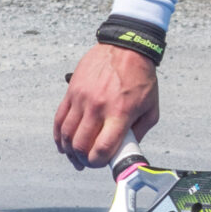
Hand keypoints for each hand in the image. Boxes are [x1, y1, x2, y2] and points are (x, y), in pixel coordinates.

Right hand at [53, 45, 159, 168]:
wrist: (126, 47)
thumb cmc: (140, 77)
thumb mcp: (151, 108)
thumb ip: (139, 131)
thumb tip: (127, 149)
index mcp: (120, 113)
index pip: (102, 148)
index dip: (98, 163)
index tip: (100, 164)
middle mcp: (98, 107)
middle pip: (81, 144)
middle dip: (83, 160)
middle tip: (88, 162)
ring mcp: (82, 99)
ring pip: (67, 134)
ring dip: (69, 151)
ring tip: (76, 157)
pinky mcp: (72, 92)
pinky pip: (59, 119)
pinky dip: (59, 135)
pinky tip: (63, 143)